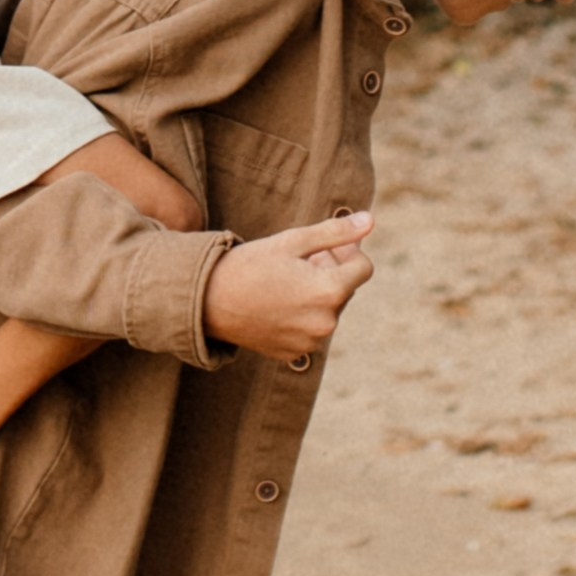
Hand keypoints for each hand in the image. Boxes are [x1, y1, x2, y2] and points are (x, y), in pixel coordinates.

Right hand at [202, 212, 374, 359]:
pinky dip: (301, 316)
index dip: (347, 252)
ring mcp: (310, 343)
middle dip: (330, 273)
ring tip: (283, 284)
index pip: (364, 267)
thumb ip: (335, 233)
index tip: (322, 249)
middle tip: (296, 262)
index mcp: (329, 291)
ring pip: (328, 310)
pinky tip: (275, 305)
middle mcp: (325, 323)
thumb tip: (370, 220)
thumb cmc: (249, 265)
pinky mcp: (294, 354)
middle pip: (346, 289)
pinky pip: (310, 330)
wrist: (205, 302)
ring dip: (316, 295)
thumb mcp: (293, 241)